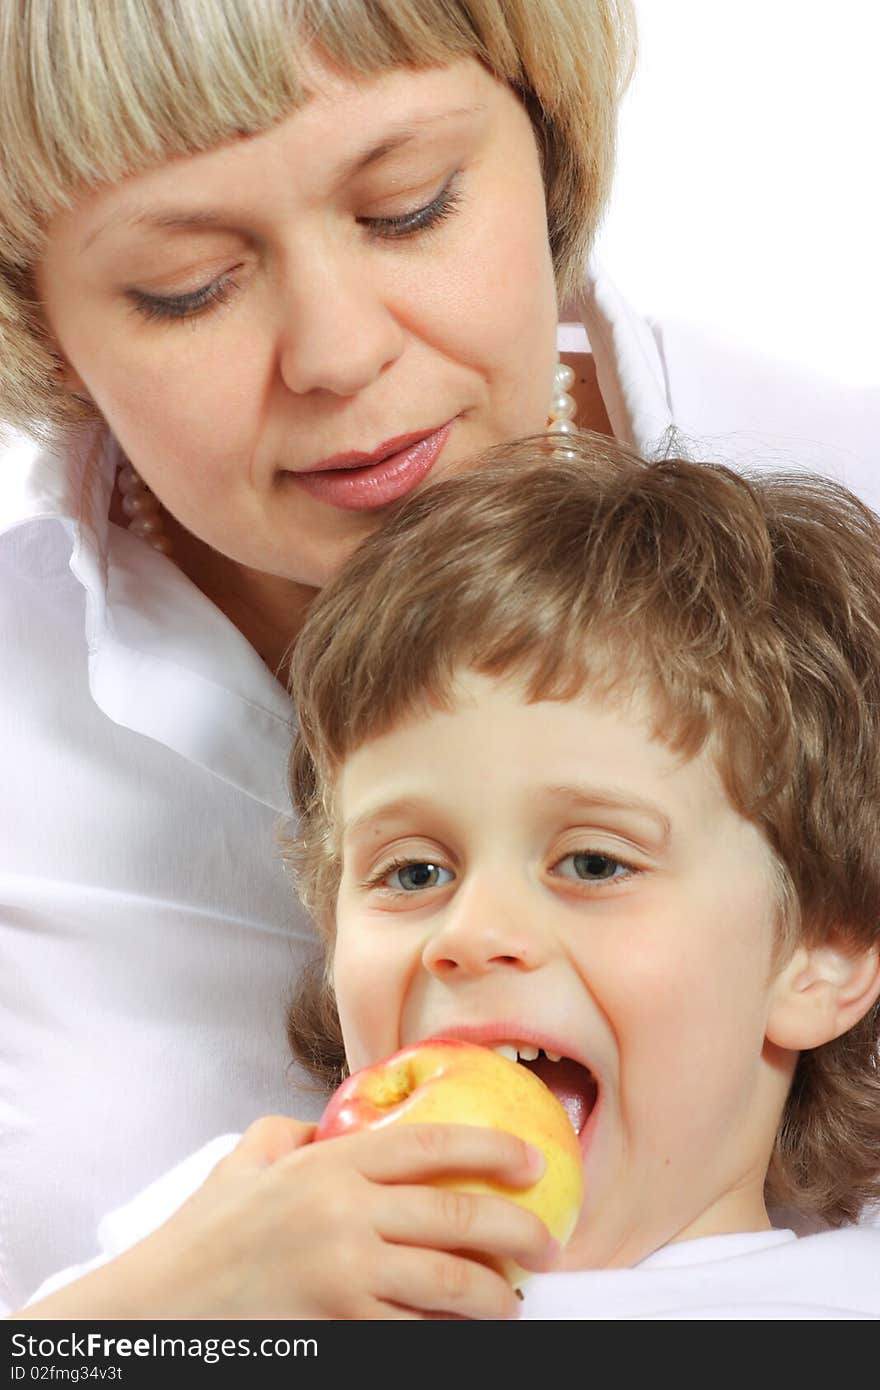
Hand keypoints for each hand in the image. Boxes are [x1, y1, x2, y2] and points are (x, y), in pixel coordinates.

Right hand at [20, 1115, 557, 1319]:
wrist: (162, 1307)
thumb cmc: (205, 1233)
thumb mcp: (247, 1160)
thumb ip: (295, 1132)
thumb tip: (332, 1123)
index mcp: (330, 1164)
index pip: (430, 1144)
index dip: (491, 1149)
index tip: (533, 1161)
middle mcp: (345, 1214)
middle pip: (456, 1215)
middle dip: (515, 1230)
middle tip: (547, 1244)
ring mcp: (345, 1275)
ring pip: (449, 1284)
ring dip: (494, 1295)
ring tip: (513, 1300)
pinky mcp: (341, 1329)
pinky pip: (415, 1334)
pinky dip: (447, 1335)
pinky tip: (462, 1334)